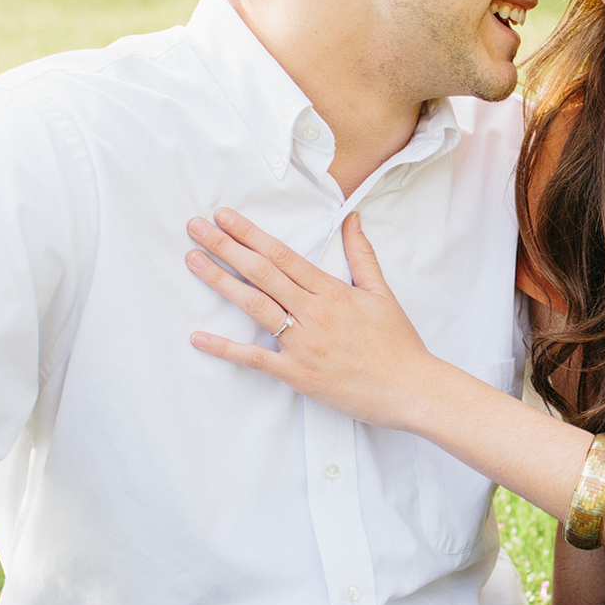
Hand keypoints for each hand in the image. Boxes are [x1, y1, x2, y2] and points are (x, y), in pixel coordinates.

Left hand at [186, 209, 434, 429]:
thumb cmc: (397, 343)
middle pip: (262, 273)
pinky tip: (198, 337)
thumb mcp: (382, 293)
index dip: (250, 233)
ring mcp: (304, 344)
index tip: (225, 216)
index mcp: (333, 291)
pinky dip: (225, 348)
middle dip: (225, 247)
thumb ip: (361, 254)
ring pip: (255, 306)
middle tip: (195, 227)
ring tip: (193, 261)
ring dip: (220, 282)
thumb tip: (352, 218)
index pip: (283, 255)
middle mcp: (314, 313)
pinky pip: (255, 359)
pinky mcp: (298, 374)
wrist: (411, 388)